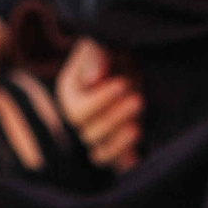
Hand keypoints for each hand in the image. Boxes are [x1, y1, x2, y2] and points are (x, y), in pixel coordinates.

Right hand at [58, 38, 144, 172]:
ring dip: (120, 143)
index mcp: (69, 94)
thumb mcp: (105, 42)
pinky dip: (127, 165)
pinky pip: (118, 164)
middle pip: (89, 134)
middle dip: (114, 118)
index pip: (76, 111)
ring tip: (137, 128)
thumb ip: (96, 54)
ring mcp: (99, 136)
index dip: (100, 102)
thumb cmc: (116, 47)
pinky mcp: (119, 147)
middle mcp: (80, 119)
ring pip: (101, 154)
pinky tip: (137, 162)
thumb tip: (93, 80)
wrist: (134, 60)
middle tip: (138, 100)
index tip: (122, 84)